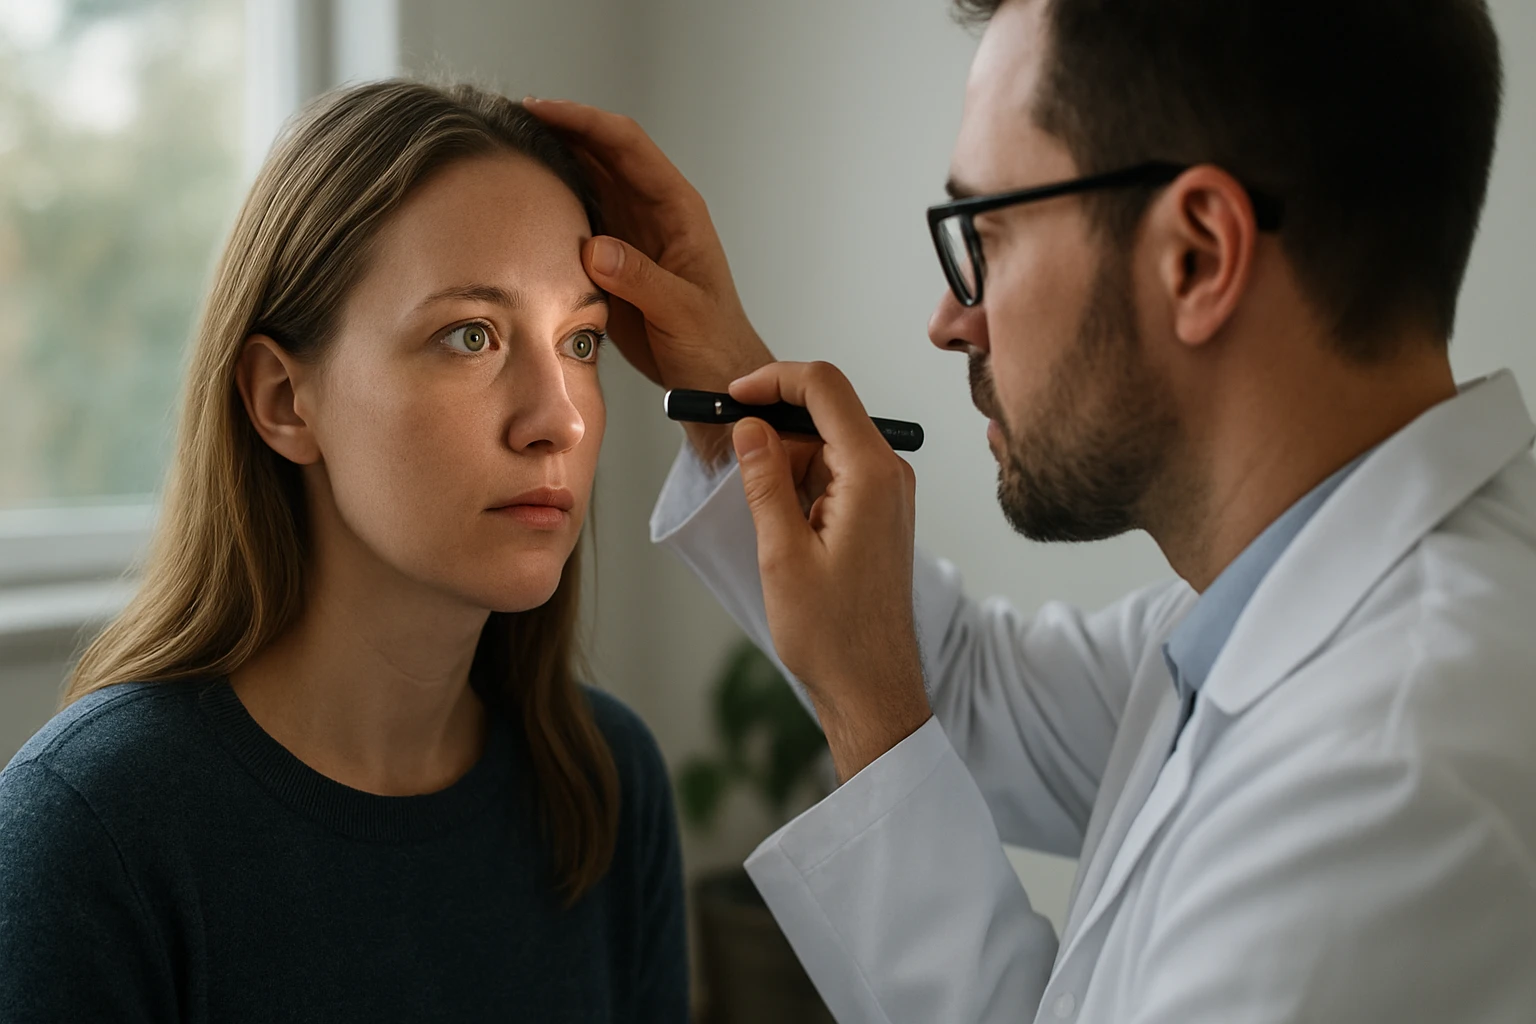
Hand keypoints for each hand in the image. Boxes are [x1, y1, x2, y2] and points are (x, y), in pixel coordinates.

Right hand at [523, 98, 772, 465]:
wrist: (714, 379)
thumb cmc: (713, 345)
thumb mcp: (682, 313)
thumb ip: (642, 280)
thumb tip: (595, 248)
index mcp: (678, 210)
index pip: (627, 145)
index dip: (583, 121)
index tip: (539, 110)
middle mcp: (654, 211)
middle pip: (601, 151)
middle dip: (559, 128)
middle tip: (506, 118)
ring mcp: (632, 232)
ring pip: (587, 180)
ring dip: (551, 161)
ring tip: (505, 147)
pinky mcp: (613, 259)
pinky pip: (579, 218)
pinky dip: (552, 203)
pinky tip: (521, 200)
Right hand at [729, 361, 931, 781]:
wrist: (872, 686)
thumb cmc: (831, 633)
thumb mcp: (782, 554)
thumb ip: (765, 482)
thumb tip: (750, 426)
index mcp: (872, 474)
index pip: (824, 387)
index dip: (772, 380)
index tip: (730, 397)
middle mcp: (889, 474)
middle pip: (826, 411)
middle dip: (772, 421)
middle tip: (726, 451)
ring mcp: (888, 494)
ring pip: (826, 444)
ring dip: (783, 458)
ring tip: (752, 506)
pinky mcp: (879, 514)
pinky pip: (835, 473)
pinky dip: (799, 481)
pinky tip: (774, 518)